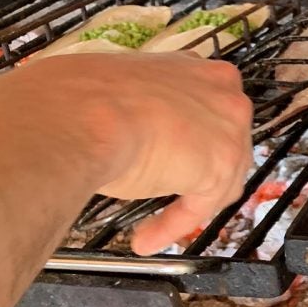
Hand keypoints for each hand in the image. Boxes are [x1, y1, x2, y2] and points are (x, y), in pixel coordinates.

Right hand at [18, 53, 252, 254]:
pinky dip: (173, 224)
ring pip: (216, 177)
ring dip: (183, 206)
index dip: (186, 140)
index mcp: (193, 67)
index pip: (202, 109)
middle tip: (166, 192)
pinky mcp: (222, 167)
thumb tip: (121, 126)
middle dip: (194, 172)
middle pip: (219, 143)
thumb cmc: (78, 99)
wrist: (78, 115)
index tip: (167, 158)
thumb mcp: (114, 91)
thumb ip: (136, 107)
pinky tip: (145, 239)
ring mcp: (229, 128)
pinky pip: (200, 205)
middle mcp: (223, 91)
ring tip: (148, 228)